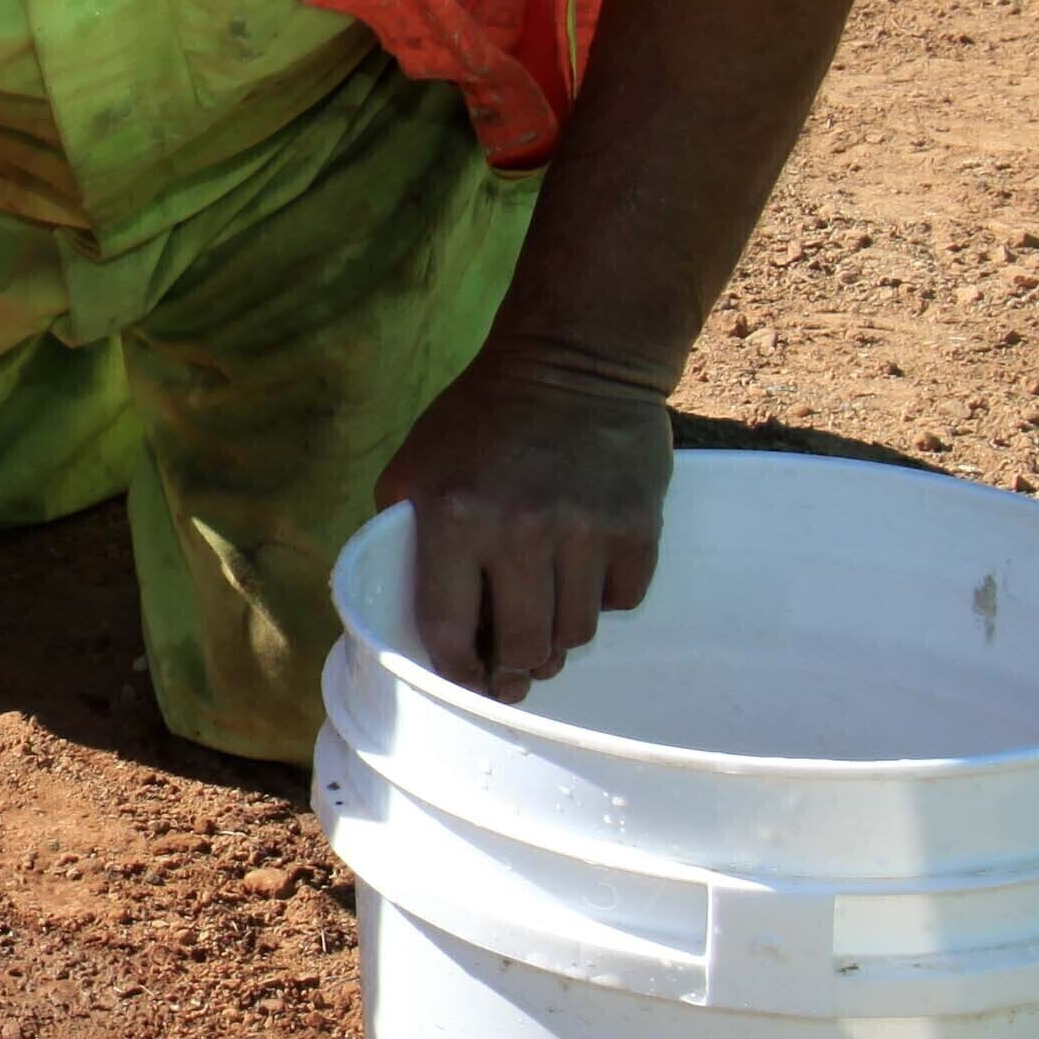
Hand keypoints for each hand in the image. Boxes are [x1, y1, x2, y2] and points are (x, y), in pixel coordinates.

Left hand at [373, 345, 677, 701]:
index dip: (457, 669)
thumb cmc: (482, 419)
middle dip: (514, 668)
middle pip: (522, 647)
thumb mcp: (416, 465)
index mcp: (451, 517)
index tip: (466, 678)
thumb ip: (403, 536)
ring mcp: (583, 531)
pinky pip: (620, 602)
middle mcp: (518, 530)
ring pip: (574, 634)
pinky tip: (585, 570)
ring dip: (558, 636)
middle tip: (513, 666)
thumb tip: (415, 615)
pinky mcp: (635, 528)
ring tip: (546, 616)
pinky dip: (602, 599)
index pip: (449, 629)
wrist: (575, 360)